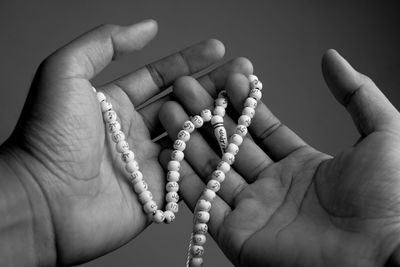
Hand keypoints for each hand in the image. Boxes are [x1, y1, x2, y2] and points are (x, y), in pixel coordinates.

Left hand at [0, 20, 253, 264]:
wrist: (42, 202)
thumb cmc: (49, 137)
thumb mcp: (66, 74)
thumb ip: (104, 44)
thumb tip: (147, 27)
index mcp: (115, 104)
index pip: (161, 77)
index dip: (190, 61)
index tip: (218, 49)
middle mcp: (134, 132)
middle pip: (182, 104)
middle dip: (213, 86)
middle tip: (244, 72)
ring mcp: (148, 162)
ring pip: (190, 136)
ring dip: (216, 118)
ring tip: (243, 100)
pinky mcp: (157, 192)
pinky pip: (189, 171)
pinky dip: (209, 156)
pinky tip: (231, 140)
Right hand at [159, 50, 399, 266]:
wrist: (381, 257)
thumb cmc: (389, 199)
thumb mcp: (381, 133)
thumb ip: (356, 93)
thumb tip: (331, 58)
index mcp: (301, 166)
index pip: (261, 130)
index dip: (244, 104)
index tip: (228, 79)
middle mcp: (273, 188)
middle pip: (231, 146)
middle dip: (207, 117)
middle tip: (187, 90)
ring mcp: (253, 212)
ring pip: (213, 171)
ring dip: (189, 142)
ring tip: (169, 112)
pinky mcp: (237, 235)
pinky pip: (204, 205)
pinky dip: (184, 182)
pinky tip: (169, 154)